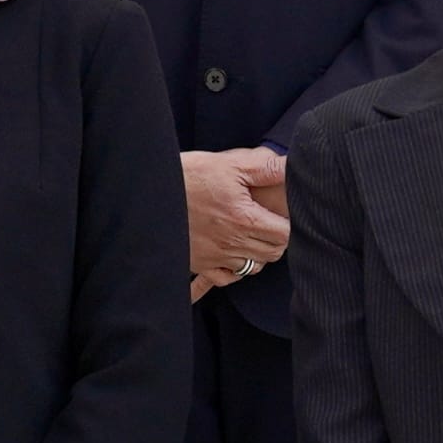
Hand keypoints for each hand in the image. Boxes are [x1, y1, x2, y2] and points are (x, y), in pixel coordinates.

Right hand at [181, 147, 292, 295]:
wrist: (149, 193)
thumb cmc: (190, 175)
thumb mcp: (229, 164)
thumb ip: (265, 168)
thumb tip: (293, 166)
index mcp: (244, 219)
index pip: (285, 235)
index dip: (289, 225)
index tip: (283, 214)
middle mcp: (232, 243)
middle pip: (272, 253)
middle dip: (277, 239)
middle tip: (271, 222)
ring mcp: (214, 257)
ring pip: (252, 267)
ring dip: (258, 254)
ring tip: (252, 235)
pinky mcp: (198, 264)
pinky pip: (225, 278)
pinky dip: (234, 270)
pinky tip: (232, 255)